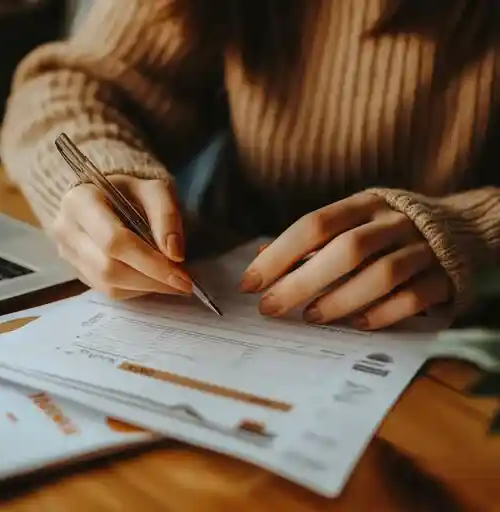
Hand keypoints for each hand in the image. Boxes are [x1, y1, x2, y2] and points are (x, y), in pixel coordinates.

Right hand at [51, 175, 191, 299]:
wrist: (105, 194)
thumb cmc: (131, 190)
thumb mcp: (154, 189)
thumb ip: (166, 216)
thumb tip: (174, 255)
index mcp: (80, 201)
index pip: (114, 241)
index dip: (150, 262)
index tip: (181, 274)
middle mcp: (66, 230)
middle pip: (109, 268)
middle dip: (151, 279)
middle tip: (183, 282)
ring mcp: (68, 253)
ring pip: (108, 284)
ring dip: (146, 287)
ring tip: (172, 282)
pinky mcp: (77, 270)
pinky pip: (107, 290)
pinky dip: (136, 289)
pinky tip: (154, 280)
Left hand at [240, 192, 451, 329]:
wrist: (459, 226)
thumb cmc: (386, 229)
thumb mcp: (350, 221)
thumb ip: (309, 241)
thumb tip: (260, 259)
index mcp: (364, 204)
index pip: (315, 225)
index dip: (280, 254)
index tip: (251, 282)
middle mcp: (393, 222)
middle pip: (346, 250)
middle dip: (302, 281)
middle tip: (270, 308)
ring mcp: (422, 249)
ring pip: (382, 274)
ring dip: (340, 299)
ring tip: (311, 317)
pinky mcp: (443, 276)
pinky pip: (413, 298)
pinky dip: (382, 313)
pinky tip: (356, 324)